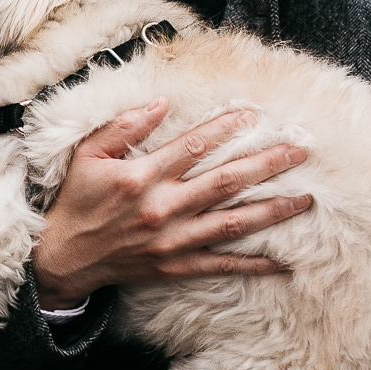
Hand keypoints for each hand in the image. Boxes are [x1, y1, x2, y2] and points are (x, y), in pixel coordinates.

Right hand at [33, 101, 312, 308]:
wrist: (64, 257)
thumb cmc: (77, 201)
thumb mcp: (88, 155)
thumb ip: (123, 128)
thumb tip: (160, 103)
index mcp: (141, 177)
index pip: (193, 147)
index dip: (226, 129)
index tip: (254, 115)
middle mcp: (162, 207)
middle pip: (226, 182)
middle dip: (267, 165)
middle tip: (301, 152)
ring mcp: (172, 240)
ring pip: (233, 222)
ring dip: (272, 210)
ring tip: (305, 199)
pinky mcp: (176, 266)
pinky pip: (221, 264)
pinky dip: (253, 264)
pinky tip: (283, 260)